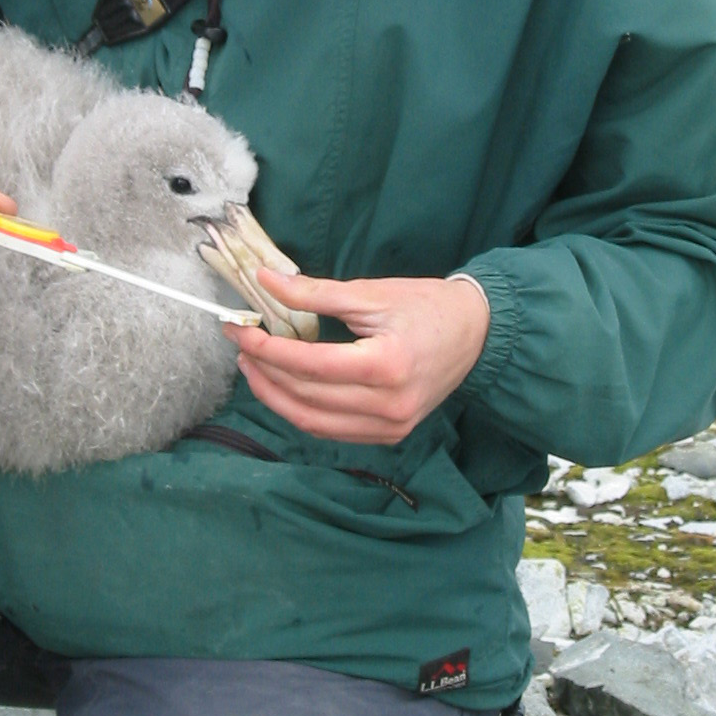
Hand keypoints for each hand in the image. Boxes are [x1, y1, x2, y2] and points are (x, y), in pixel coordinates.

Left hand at [224, 270, 489, 443]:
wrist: (476, 333)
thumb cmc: (425, 305)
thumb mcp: (370, 292)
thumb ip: (314, 293)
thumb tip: (265, 281)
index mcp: (386, 366)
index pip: (309, 365)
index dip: (267, 349)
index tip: (240, 328)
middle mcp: (389, 405)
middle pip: (306, 397)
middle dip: (264, 370)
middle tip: (241, 344)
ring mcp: (391, 426)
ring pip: (313, 422)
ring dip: (276, 397)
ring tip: (254, 366)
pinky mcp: (390, 434)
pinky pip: (333, 431)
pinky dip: (302, 411)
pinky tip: (284, 387)